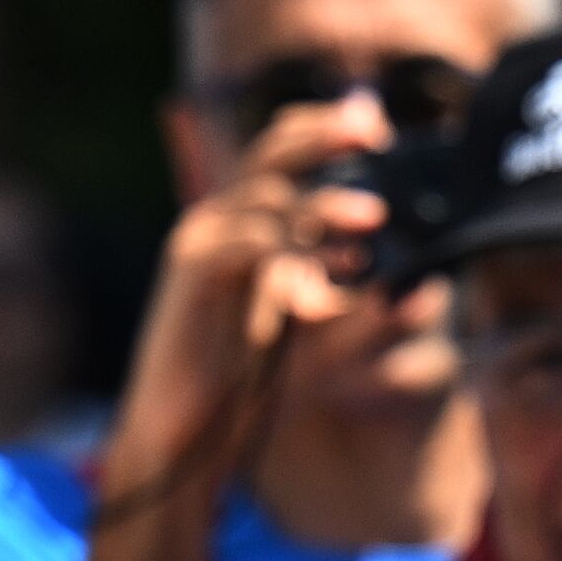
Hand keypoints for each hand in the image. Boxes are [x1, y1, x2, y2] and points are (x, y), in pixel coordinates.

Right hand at [118, 102, 394, 445]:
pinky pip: (248, 243)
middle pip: (270, 151)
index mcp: (239, 223)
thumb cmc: (238, 379)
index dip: (327, 128)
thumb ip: (326, 263)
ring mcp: (199, 247)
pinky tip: (337, 268)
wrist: (179, 432)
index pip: (279, 146)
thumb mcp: (296, 310)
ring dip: (325, 205)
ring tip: (373, 220)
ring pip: (267, 197)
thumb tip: (379, 227)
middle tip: (377, 135)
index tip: (382, 132)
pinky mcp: (191, 279)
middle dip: (326, 134)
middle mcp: (216, 224)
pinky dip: (294, 248)